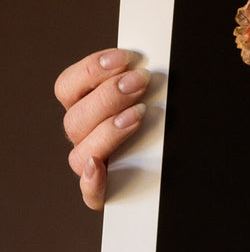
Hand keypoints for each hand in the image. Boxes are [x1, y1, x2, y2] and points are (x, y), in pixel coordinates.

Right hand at [55, 49, 148, 210]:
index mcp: (85, 109)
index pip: (68, 87)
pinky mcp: (105, 193)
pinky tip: (100, 167)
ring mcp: (92, 166)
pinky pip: (90, 194)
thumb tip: (148, 61)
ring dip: (108, 130)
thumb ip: (140, 80)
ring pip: (81, 153)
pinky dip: (92, 182)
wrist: (179, 166)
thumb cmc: (161, 123)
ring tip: (138, 114)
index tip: (124, 57)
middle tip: (140, 80)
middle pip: (76, 118)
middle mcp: (83, 137)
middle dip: (109, 95)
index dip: (91, 70)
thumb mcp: (151, 96)